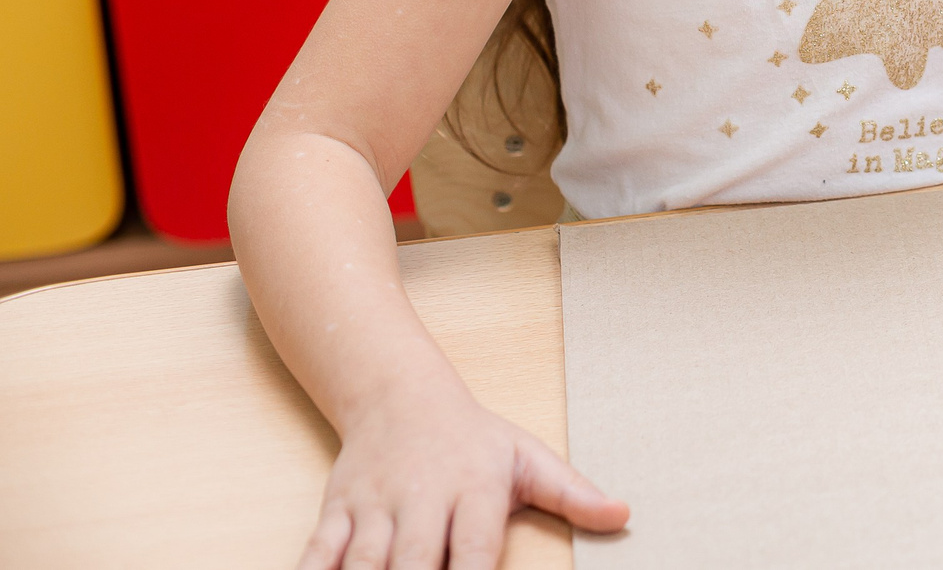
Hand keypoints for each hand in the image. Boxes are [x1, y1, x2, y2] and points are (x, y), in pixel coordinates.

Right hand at [294, 377, 626, 569]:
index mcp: (473, 487)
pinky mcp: (335, 510)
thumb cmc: (472, 437)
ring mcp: (374, 505)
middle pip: (414, 563)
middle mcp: (422, 498)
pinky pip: (317, 553)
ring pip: (363, 563)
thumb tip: (623, 514)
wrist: (399, 393)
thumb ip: (572, 493)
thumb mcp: (527, 457)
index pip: (477, 548)